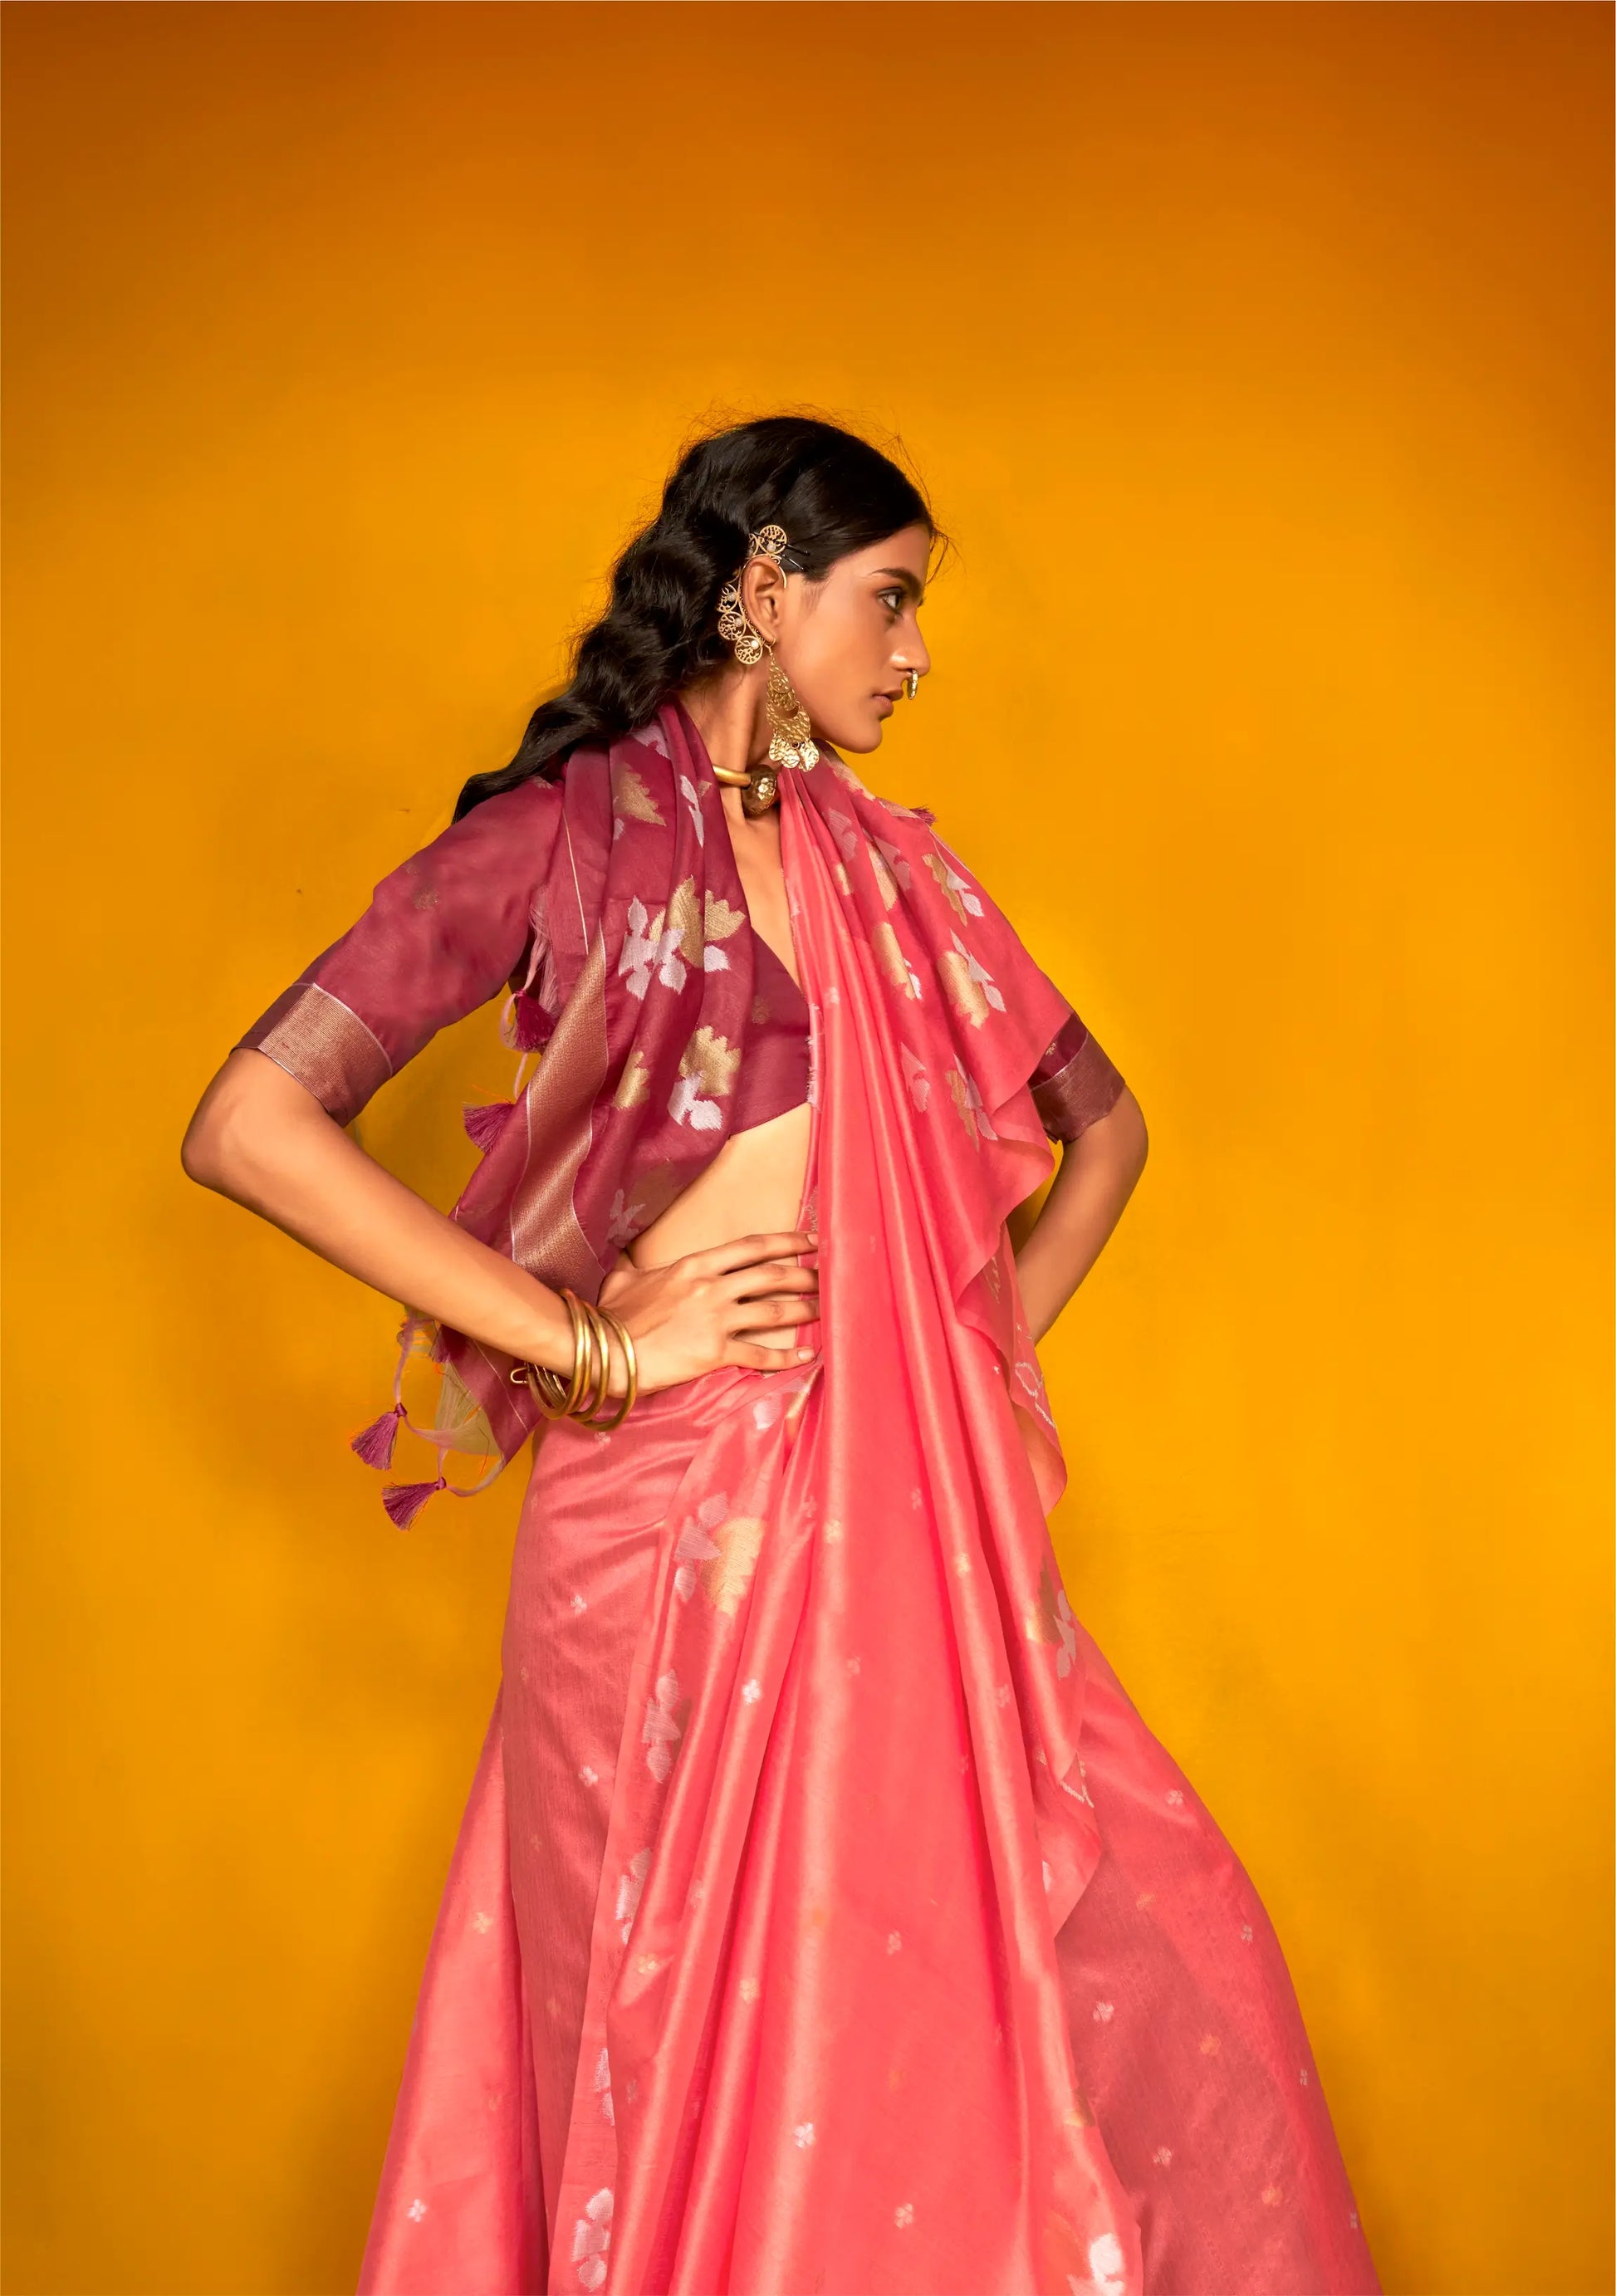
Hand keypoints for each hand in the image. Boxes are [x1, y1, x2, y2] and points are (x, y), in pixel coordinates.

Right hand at [596, 1230, 818, 1393]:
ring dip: (805, 1310)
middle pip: (772, 1276)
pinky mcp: (715, 1353)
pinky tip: (808, 1355)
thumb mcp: (624, 1279)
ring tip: (827, 1310)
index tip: (811, 1241)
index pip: (751, 1247)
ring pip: (774, 1312)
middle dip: (805, 1276)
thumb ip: (637, 1267)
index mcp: (695, 1265)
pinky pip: (760, 1354)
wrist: (603, 1350)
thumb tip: (632, 1261)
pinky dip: (788, 1356)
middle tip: (830, 1277)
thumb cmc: (612, 1315)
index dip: (786, 1242)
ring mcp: (716, 1319)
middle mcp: (712, 1287)